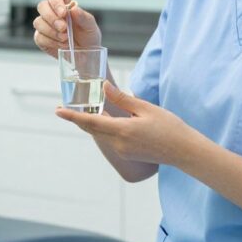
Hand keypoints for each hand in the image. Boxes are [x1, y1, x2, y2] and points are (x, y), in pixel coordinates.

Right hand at [33, 0, 101, 57]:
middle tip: (64, 28)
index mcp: (64, 4)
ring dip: (52, 32)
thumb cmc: (88, 37)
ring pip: (38, 22)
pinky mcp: (41, 38)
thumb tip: (73, 9)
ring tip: (65, 39)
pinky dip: (51, 42)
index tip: (63, 13)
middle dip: (52, 18)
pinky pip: (39, 37)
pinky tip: (61, 45)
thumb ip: (83, 17)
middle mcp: (52, 13)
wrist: (86, 55)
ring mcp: (44, 25)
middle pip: (42, 6)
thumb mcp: (90, 26)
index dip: (55, 1)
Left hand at [56, 81, 194, 166]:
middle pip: (92, 129)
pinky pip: (110, 139)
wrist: (185, 152)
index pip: (90, 122)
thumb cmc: (169, 127)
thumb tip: (103, 87)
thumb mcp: (146, 108)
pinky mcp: (127, 154)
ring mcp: (122, 151)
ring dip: (92, 123)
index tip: (57, 111)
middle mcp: (118, 144)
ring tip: (84, 110)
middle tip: (65, 108)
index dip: (72, 116)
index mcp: (122, 130)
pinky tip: (106, 119)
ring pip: (101, 134)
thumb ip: (122, 99)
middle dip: (79, 118)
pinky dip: (104, 129)